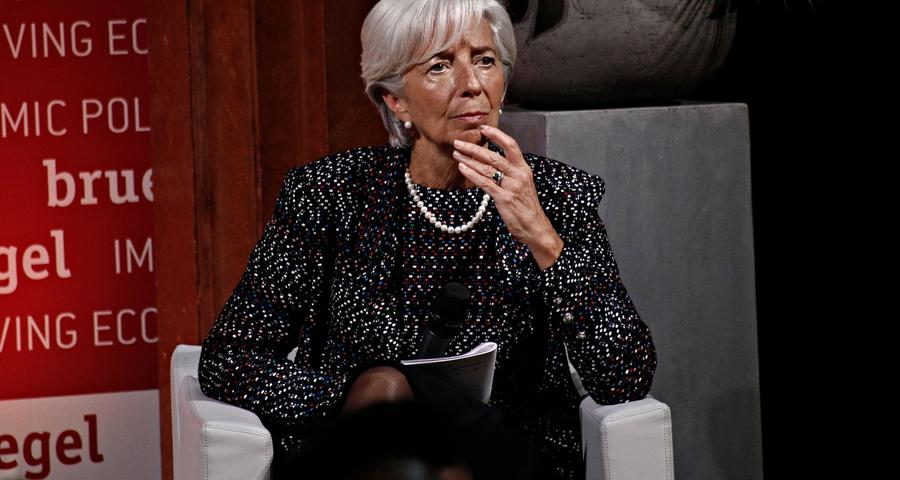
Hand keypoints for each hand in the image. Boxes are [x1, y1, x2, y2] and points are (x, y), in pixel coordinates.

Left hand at [452, 125, 562, 269]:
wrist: (536, 227)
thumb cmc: (527, 207)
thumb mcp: (523, 185)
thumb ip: (511, 173)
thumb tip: (492, 163)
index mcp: (524, 169)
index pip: (511, 146)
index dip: (497, 135)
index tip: (483, 128)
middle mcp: (519, 175)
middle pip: (494, 156)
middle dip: (474, 148)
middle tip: (459, 142)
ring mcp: (512, 186)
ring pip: (487, 168)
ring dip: (469, 160)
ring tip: (456, 154)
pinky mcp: (504, 198)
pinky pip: (485, 183)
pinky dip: (472, 174)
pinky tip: (462, 168)